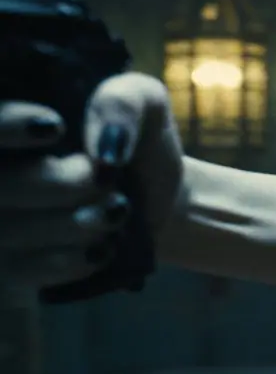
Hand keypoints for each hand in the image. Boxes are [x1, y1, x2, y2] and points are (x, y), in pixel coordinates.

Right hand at [0, 72, 184, 287]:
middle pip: (1, 184)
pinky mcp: (14, 265)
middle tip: (106, 179)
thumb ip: (121, 102)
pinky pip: (21, 270)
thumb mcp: (145, 103)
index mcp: (16, 124)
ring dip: (74, 225)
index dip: (8, 126)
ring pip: (9, 230)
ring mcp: (2, 221)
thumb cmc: (142, 141)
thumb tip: (104, 148)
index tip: (55, 128)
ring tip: (118, 211)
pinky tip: (104, 247)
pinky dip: (72, 260)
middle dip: (61, 185)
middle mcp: (1, 170)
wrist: (162, 199)